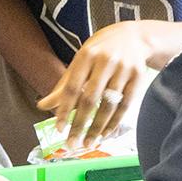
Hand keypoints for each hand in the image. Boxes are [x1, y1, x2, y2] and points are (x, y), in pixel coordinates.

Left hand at [38, 19, 164, 145]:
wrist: (134, 36)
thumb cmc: (101, 50)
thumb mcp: (81, 61)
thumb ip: (64, 84)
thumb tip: (43, 105)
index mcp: (86, 55)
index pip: (72, 87)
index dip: (64, 109)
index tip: (59, 128)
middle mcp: (105, 61)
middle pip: (90, 99)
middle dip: (80, 124)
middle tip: (72, 144)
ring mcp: (123, 68)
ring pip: (109, 105)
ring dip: (97, 127)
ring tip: (88, 143)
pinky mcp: (139, 77)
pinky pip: (125, 105)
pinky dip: (114, 122)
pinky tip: (105, 133)